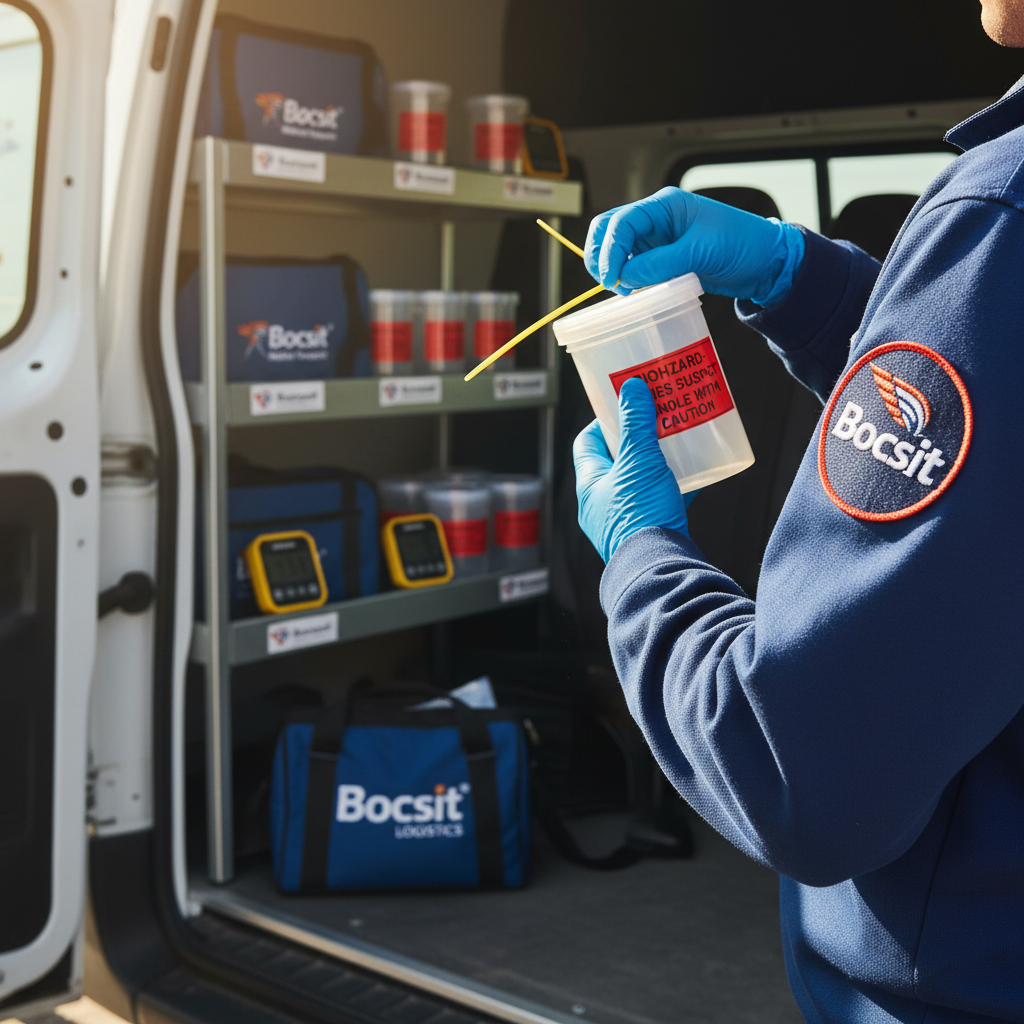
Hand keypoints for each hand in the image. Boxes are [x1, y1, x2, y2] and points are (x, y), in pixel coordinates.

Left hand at [573, 377, 698, 563]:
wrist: (659, 568)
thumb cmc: (640, 516)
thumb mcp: (638, 462)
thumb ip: (636, 425)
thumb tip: (631, 389)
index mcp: (590, 484)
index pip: (587, 442)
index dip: (603, 421)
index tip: (625, 406)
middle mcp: (601, 503)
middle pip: (616, 460)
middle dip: (636, 440)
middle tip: (656, 421)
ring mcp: (623, 519)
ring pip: (638, 481)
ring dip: (656, 463)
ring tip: (676, 444)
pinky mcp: (646, 532)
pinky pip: (658, 502)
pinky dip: (673, 486)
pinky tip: (693, 475)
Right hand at [585, 186, 804, 303]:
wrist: (765, 263)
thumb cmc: (742, 244)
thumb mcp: (700, 252)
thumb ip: (660, 264)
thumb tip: (625, 277)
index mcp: (664, 206)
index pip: (621, 222)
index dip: (610, 250)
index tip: (612, 278)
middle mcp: (656, 221)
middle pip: (610, 231)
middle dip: (602, 256)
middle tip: (609, 284)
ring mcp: (658, 241)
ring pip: (618, 251)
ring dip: (614, 269)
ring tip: (625, 290)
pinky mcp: (662, 260)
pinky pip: (634, 267)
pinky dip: (628, 279)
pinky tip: (635, 291)